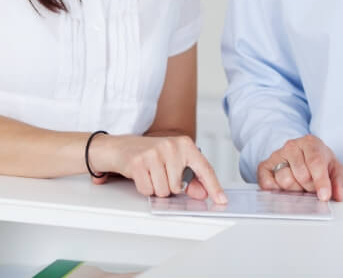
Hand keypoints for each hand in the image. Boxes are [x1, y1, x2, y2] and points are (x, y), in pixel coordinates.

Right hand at [91, 134, 226, 203]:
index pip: (203, 168)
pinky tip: (141, 175)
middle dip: (168, 187)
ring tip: (150, 173)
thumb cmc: (150, 154)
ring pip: (164, 191)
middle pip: (178, 187)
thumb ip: (190, 178)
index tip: (221, 199)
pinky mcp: (139, 162)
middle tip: (159, 173)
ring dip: (156, 188)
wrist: (121, 147)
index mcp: (184, 144)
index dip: (213, 186)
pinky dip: (144, 188)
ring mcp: (155, 153)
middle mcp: (171, 146)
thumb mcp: (173, 162)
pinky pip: (148, 191)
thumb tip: (202, 193)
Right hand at [257, 134, 342, 201]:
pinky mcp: (264, 166)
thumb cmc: (320, 162)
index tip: (324, 196)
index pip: (315, 162)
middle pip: (301, 174)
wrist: (303, 155)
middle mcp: (292, 146)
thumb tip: (338, 195)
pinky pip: (267, 183)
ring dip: (295, 190)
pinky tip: (285, 188)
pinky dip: (276, 190)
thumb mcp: (335, 170)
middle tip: (312, 187)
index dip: (320, 181)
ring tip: (300, 186)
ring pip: (284, 180)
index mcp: (311, 143)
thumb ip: (340, 182)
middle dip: (309, 187)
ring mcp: (277, 155)